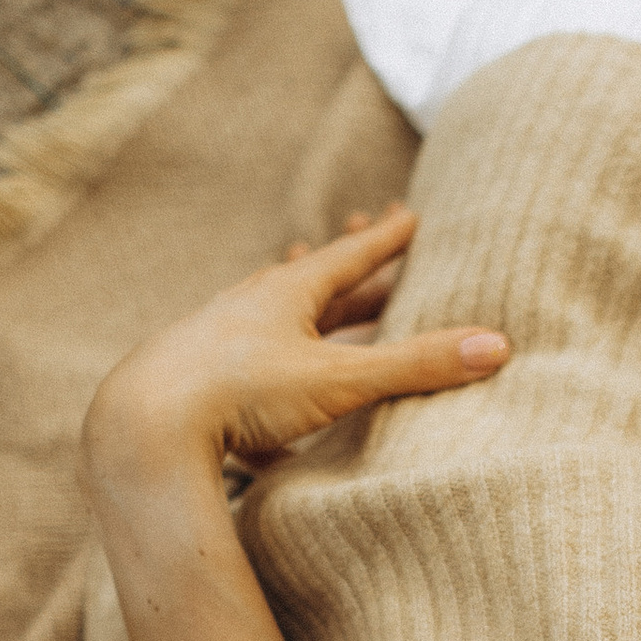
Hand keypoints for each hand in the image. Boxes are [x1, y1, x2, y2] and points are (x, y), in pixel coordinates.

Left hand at [81, 208, 507, 488]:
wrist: (143, 425)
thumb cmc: (239, 391)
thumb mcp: (339, 378)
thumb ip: (415, 365)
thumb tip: (496, 347)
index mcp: (286, 294)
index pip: (348, 258)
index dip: (384, 241)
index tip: (409, 215)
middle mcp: (248, 309)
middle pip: (308, 281)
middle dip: (344, 265)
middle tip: (367, 237)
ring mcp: (215, 343)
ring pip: (264, 315)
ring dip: (292, 305)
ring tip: (300, 289)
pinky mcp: (194, 385)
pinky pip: (237, 371)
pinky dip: (259, 371)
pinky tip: (260, 393)